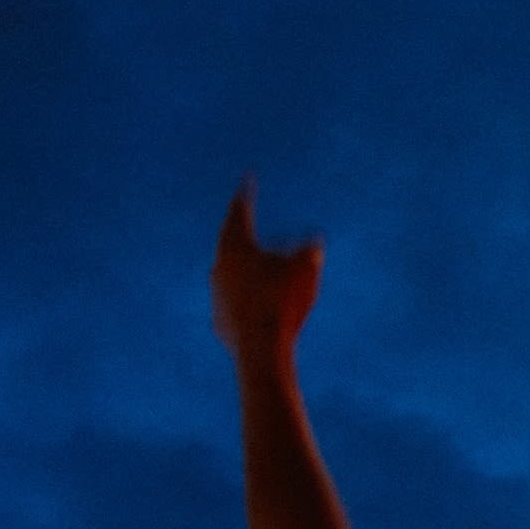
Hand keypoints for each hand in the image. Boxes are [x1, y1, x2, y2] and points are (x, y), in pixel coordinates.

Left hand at [212, 181, 322, 367]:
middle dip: (245, 235)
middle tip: (250, 226)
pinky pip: (236, 303)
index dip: (245, 195)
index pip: (239, 213)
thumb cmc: (284, 300)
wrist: (261, 349)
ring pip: (232, 275)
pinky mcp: (221, 321)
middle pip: (231, 244)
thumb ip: (309, 250)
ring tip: (267, 272)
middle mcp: (219, 268)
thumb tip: (312, 243)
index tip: (246, 179)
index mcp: (236, 248)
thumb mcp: (307, 267)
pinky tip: (265, 305)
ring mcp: (217, 296)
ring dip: (249, 271)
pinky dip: (250, 298)